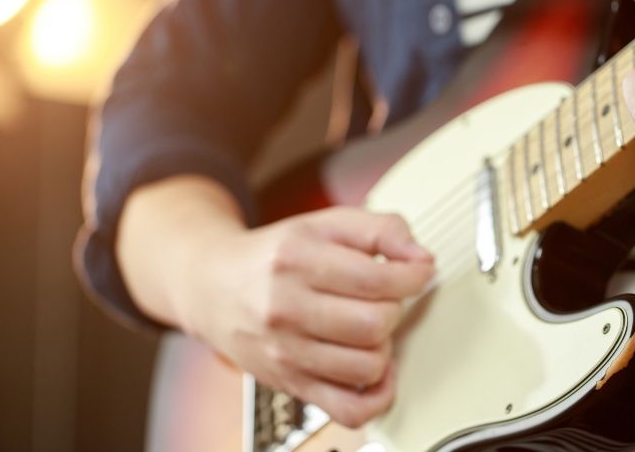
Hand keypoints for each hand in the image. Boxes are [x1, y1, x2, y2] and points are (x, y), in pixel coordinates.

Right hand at [184, 206, 433, 428]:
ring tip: (369, 328)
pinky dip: (377, 395)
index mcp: (296, 259)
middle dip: (393, 308)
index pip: (376, 279)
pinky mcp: (290, 385)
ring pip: (367, 366)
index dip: (413, 276)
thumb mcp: (324, 224)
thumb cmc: (274, 256)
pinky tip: (374, 369)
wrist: (213, 287)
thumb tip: (421, 258)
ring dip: (383, 347)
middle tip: (383, 298)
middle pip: (374, 324)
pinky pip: (350, 410)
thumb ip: (379, 229)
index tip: (417, 272)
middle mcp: (285, 308)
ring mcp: (285, 353)